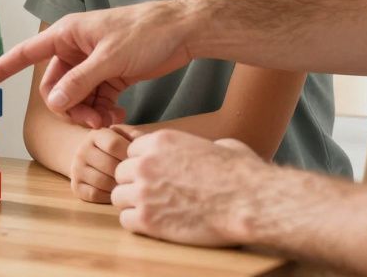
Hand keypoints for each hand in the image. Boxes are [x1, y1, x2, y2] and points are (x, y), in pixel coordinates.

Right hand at [0, 1, 197, 127]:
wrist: (182, 32)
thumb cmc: (146, 33)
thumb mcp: (110, 59)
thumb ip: (80, 82)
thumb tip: (54, 102)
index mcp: (68, 34)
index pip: (26, 53)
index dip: (2, 68)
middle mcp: (76, 48)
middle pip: (54, 86)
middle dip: (68, 107)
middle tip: (91, 122)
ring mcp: (92, 63)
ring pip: (74, 97)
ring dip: (87, 113)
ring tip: (109, 122)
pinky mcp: (110, 75)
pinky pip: (94, 99)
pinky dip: (102, 111)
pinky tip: (118, 117)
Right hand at [70, 125, 139, 203]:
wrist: (86, 154)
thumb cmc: (113, 147)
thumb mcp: (121, 136)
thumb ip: (135, 137)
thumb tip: (147, 146)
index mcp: (95, 135)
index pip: (113, 144)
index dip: (129, 154)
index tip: (140, 161)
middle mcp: (82, 151)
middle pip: (109, 165)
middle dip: (126, 173)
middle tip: (138, 178)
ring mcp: (76, 169)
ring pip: (102, 181)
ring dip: (118, 186)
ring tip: (129, 186)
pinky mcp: (75, 186)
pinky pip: (94, 194)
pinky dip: (108, 196)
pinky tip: (117, 192)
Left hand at [111, 130, 264, 245]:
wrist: (249, 201)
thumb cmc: (241, 173)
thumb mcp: (220, 145)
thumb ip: (201, 145)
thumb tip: (212, 148)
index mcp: (160, 141)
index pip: (131, 152)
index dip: (142, 165)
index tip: (156, 176)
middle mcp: (145, 163)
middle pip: (121, 173)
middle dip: (134, 184)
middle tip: (153, 196)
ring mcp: (143, 191)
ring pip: (118, 197)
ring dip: (132, 204)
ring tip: (154, 211)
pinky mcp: (147, 219)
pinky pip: (125, 220)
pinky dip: (137, 223)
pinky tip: (156, 224)